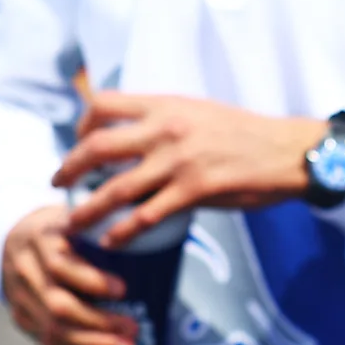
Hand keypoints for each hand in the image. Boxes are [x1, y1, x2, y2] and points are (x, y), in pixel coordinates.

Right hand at [1, 205, 137, 344]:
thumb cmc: (60, 229)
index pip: (61, 264)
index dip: (91, 280)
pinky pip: (48, 343)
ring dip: (92, 344)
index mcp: (40, 239)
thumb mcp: (75, 218)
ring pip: (53, 329)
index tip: (123, 289)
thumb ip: (101, 229)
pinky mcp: (21, 318)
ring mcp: (19, 298)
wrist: (10, 239)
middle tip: (133, 329)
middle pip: (58, 305)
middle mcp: (25, 270)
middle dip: (99, 322)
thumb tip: (150, 244)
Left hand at [55, 91, 324, 241]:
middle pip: (98, 146)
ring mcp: (179, 161)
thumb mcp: (199, 111)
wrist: (286, 151)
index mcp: (165, 105)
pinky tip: (112, 240)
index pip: (105, 104)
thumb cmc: (244, 133)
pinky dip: (123, 230)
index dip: (82, 124)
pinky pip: (147, 215)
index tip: (78, 142)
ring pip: (116, 187)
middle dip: (70, 168)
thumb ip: (165, 119)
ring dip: (88, 209)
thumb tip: (134, 135)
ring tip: (73, 223)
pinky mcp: (195, 191)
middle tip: (58, 184)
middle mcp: (166, 128)